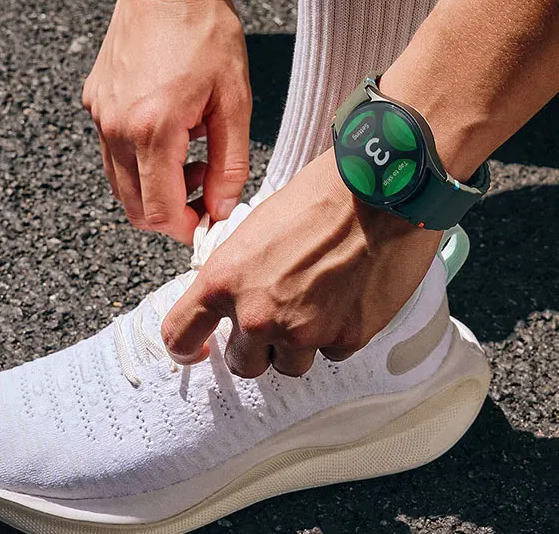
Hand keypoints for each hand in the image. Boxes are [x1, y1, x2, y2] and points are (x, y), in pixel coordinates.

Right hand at [82, 0, 250, 243]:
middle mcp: (115, 128)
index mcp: (152, 130)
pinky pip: (113, 153)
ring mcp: (100, 116)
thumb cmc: (205, 32)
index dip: (185, 228)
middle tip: (205, 188)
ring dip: (156, 187)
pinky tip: (171, 134)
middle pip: (134, 207)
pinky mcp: (95, 103)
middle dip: (171, 212)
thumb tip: (223, 208)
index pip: (157, 212)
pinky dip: (140, 161)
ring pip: (121, 183)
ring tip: (192, 156)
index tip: (207, 220)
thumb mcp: (235, 102)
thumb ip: (230, 164)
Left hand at [161, 149, 442, 376]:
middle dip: (258, 346)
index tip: (197, 351)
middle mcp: (258, 316)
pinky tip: (347, 298)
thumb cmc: (319, 197)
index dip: (185, 348)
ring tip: (319, 302)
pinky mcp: (346, 339)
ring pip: (290, 365)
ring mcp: (303, 333)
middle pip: (244, 364)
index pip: (179, 335)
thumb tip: (233, 301)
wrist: (378, 192)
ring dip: (299, 344)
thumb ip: (236, 276)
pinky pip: (332, 352)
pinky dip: (337, 333)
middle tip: (278, 316)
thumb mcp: (254, 229)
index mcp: (224, 282)